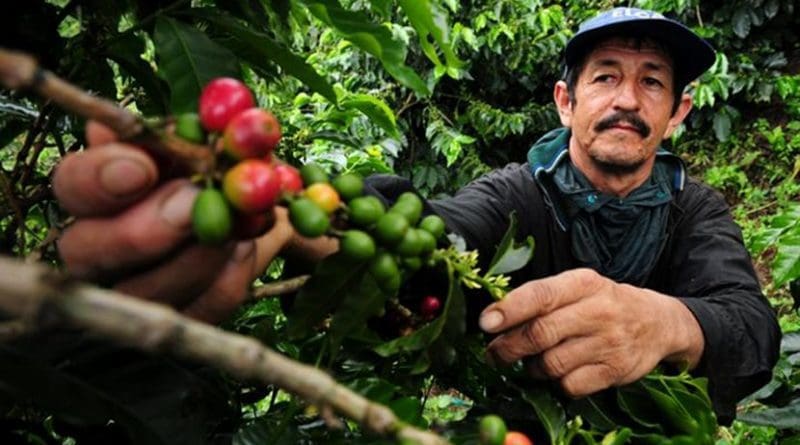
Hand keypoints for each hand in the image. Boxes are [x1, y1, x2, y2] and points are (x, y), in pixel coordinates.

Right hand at [53, 121, 294, 321]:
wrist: (267, 208)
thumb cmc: (226, 167)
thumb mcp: (212, 142)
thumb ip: (182, 134)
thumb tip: (129, 127)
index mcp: (102, 190)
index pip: (72, 185)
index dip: (98, 178)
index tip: (141, 168)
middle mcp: (101, 244)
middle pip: (86, 250)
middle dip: (143, 229)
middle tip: (193, 203)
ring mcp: (136, 289)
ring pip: (144, 292)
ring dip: (199, 255)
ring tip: (240, 224)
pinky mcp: (180, 318)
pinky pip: (199, 312)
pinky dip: (230, 278)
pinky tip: (247, 248)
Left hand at [478, 268, 703, 396]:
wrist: (659, 323)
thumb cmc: (603, 303)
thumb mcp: (577, 288)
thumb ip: (541, 298)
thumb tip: (494, 318)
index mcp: (583, 283)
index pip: (540, 295)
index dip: (509, 310)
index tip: (485, 323)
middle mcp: (598, 311)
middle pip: (541, 333)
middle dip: (508, 347)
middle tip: (493, 354)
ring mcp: (609, 343)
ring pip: (552, 363)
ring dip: (532, 367)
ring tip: (532, 361)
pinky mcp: (616, 371)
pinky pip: (570, 385)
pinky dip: (558, 383)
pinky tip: (560, 372)